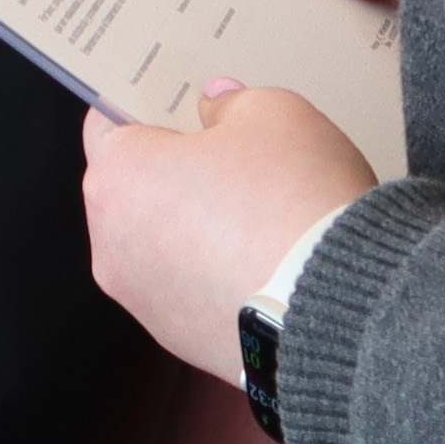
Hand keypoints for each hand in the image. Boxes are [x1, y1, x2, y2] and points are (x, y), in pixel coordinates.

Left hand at [83, 82, 379, 383]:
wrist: (336, 304)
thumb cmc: (293, 203)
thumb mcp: (274, 114)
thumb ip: (232, 104)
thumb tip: (218, 111)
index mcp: (118, 177)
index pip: (108, 125)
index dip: (147, 108)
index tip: (174, 104)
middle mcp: (113, 245)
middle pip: (134, 188)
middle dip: (174, 169)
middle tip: (229, 154)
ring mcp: (143, 300)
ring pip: (158, 244)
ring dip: (193, 226)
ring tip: (255, 213)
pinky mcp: (178, 340)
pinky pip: (186, 289)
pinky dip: (211, 273)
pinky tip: (259, 258)